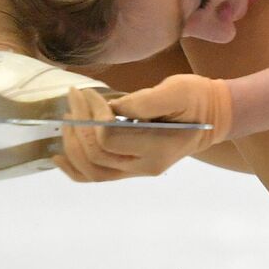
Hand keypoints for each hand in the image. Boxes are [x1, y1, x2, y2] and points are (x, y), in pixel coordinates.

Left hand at [51, 75, 232, 181]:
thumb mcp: (177, 90)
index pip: (109, 139)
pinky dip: (73, 169)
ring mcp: (136, 171)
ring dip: (72, 145)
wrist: (209, 117)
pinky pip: (94, 177)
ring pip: (91, 170)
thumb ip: (144, 100)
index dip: (94, 115)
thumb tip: (111, 107)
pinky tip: (59, 156)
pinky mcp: (128, 169)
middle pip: (96, 155)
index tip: (92, 93)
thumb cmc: (195, 99)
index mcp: (158, 147)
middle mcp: (145, 166)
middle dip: (78, 123)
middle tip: (75, 97)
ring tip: (67, 119)